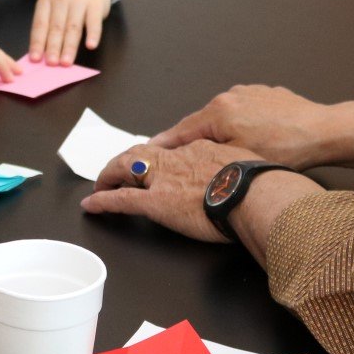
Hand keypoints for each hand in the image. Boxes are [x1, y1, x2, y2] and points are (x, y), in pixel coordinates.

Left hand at [30, 0, 116, 64]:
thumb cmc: (68, 6)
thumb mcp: (54, 10)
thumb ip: (48, 28)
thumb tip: (40, 56)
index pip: (40, 24)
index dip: (37, 42)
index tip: (35, 59)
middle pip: (56, 27)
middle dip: (53, 47)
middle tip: (51, 63)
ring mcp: (79, 0)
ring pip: (73, 27)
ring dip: (69, 46)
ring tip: (66, 62)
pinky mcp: (95, 4)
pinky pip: (93, 22)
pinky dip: (92, 35)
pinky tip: (91, 46)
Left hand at [79, 139, 261, 242]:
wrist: (257, 194)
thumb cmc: (261, 185)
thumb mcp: (248, 164)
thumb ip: (235, 168)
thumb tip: (239, 178)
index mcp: (200, 148)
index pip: (171, 151)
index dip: (158, 158)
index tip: (154, 165)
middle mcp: (177, 159)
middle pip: (141, 153)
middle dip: (125, 161)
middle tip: (115, 172)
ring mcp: (164, 180)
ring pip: (126, 169)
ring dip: (110, 175)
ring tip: (100, 185)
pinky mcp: (156, 202)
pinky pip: (121, 199)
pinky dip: (103, 200)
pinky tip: (91, 205)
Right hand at [150, 85, 334, 168]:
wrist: (323, 132)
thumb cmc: (288, 148)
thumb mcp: (237, 159)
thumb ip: (206, 155)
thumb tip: (188, 157)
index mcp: (219, 112)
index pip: (181, 130)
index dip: (164, 144)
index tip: (150, 150)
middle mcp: (230, 97)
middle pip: (202, 122)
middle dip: (195, 140)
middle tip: (191, 159)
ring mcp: (249, 92)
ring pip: (224, 117)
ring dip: (222, 133)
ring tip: (230, 153)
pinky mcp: (266, 94)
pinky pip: (245, 111)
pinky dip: (243, 124)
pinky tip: (254, 140)